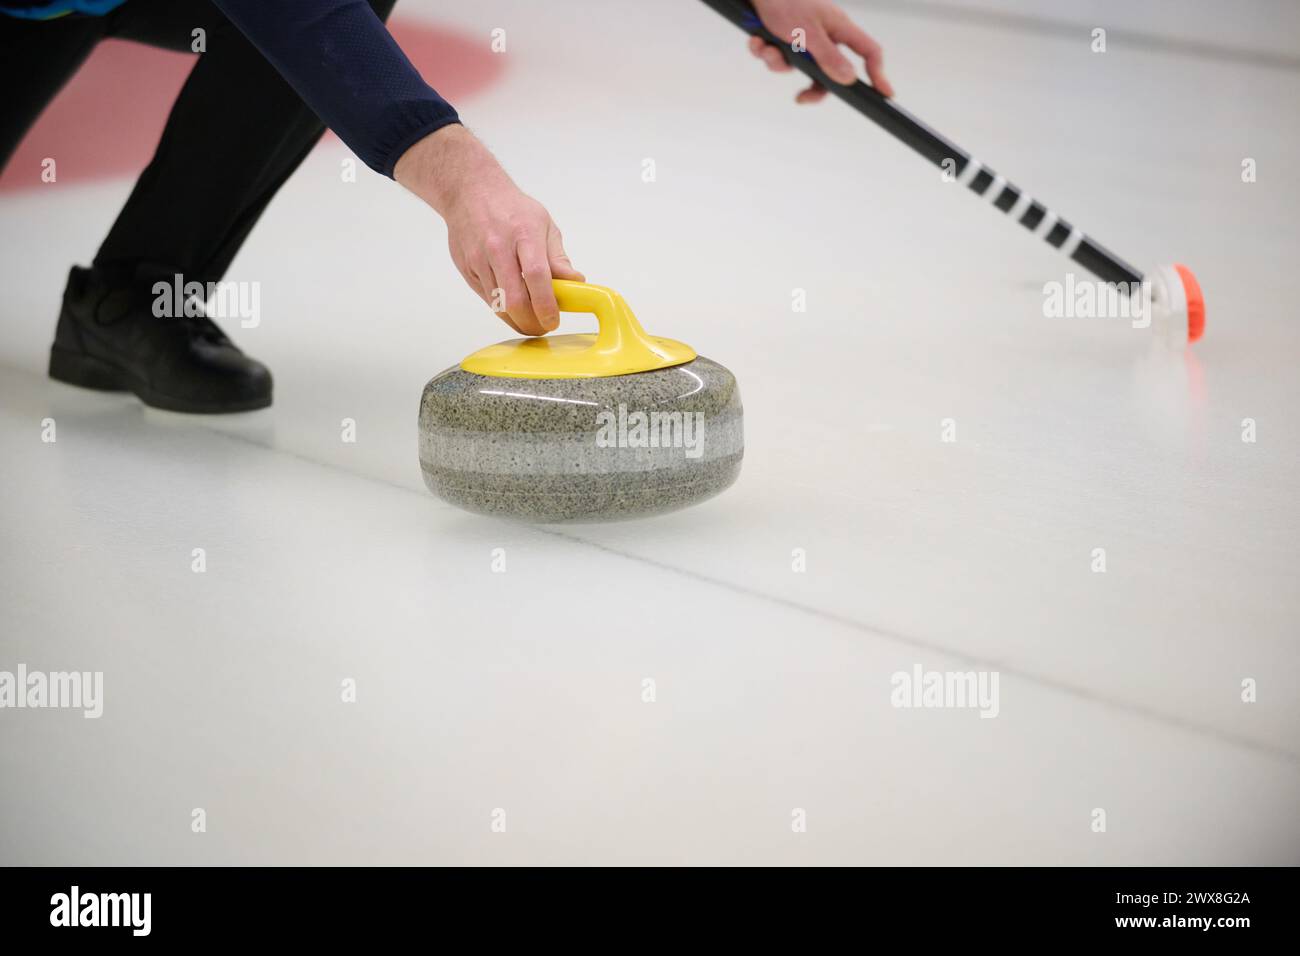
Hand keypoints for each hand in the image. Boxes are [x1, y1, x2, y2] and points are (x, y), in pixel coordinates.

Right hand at [394, 124, 583, 335]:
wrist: (469, 191)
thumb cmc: (511, 208)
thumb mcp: (543, 224)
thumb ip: (558, 257)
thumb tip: (575, 282)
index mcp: (524, 234)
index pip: (537, 276)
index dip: (546, 304)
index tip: (554, 319)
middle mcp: (498, 248)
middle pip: (514, 299)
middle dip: (532, 323)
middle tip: (544, 327)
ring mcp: (479, 260)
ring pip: (498, 305)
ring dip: (517, 321)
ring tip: (532, 321)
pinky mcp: (467, 269)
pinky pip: (487, 300)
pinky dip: (503, 310)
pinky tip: (514, 307)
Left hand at [748, 0, 892, 103]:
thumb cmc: (785, 1)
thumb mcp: (807, 33)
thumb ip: (828, 57)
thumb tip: (849, 79)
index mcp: (839, 28)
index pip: (868, 52)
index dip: (877, 73)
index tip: (884, 94)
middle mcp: (824, 35)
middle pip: (830, 72)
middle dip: (811, 87)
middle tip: (800, 99)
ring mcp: (803, 38)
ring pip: (797, 67)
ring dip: (777, 62)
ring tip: (766, 48)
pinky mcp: (783, 38)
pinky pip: (777, 57)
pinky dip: (764, 51)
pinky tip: (757, 40)